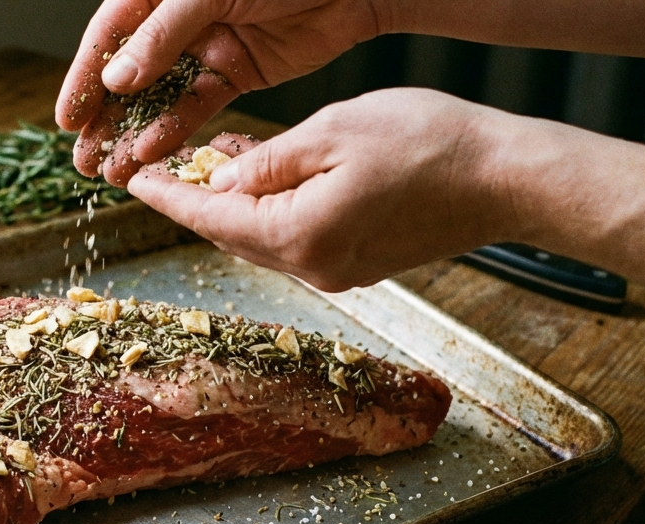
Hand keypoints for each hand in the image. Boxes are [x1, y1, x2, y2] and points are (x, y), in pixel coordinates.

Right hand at [56, 0, 390, 184]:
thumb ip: (163, 34)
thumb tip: (117, 76)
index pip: (109, 36)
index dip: (85, 78)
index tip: (67, 119)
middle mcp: (176, 19)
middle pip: (129, 74)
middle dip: (105, 119)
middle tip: (82, 161)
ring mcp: (205, 46)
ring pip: (159, 97)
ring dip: (134, 134)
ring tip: (111, 172)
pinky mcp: (234, 71)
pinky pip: (195, 106)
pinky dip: (173, 132)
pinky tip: (151, 156)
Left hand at [128, 89, 513, 291]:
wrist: (509, 179)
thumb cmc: (431, 144)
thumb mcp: (333, 131)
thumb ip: (268, 161)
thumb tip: (221, 184)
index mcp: (300, 237)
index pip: (211, 220)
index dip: (168, 197)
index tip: (135, 179)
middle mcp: (314, 268)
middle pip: (232, 236)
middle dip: (195, 201)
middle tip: (165, 165)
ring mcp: (338, 273)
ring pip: (263, 238)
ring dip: (235, 204)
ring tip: (212, 161)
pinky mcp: (359, 266)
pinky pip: (296, 239)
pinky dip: (271, 210)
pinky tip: (265, 176)